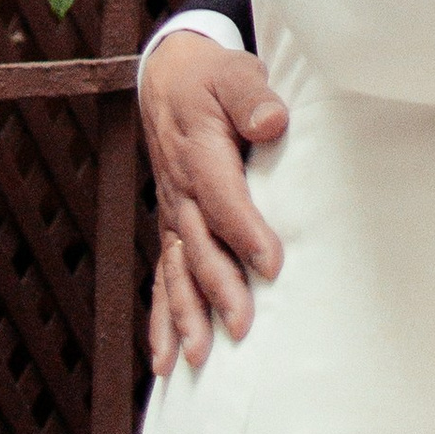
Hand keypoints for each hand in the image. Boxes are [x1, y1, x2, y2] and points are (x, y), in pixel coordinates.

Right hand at [139, 33, 288, 373]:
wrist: (169, 78)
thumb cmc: (213, 78)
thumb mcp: (235, 73)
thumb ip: (252, 96)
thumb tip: (272, 121)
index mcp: (199, 153)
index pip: (223, 198)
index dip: (246, 231)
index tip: (271, 263)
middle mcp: (181, 191)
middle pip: (200, 245)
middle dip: (220, 288)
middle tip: (242, 326)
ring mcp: (172, 214)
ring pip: (178, 271)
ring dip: (187, 315)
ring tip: (200, 358)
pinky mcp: (172, 228)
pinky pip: (163, 277)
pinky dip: (162, 319)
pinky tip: (165, 361)